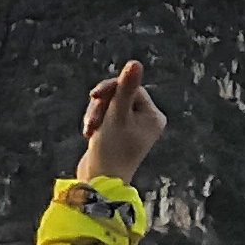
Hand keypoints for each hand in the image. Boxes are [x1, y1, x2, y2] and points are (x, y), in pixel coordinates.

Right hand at [76, 59, 164, 180]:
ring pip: (109, 106)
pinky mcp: (119, 135)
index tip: (93, 96)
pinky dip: (95, 122)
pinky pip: (105, 117)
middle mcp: (148, 122)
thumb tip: (136, 62)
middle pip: (119, 96)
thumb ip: (125, 88)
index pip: (130, 88)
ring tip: (89, 131)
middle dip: (101, 106)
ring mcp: (134, 129)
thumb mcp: (117, 115)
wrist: (98, 182)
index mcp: (154, 117)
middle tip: (92, 122)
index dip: (110, 90)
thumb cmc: (110, 149)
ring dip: (95, 114)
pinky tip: (90, 136)